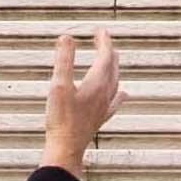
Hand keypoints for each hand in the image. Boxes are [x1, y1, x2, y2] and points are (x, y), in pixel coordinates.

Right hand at [37, 34, 127, 168]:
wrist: (66, 149)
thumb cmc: (60, 119)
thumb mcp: (58, 86)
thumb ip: (63, 60)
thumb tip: (67, 37)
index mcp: (97, 83)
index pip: (105, 56)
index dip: (104, 42)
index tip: (100, 31)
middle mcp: (105, 94)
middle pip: (113, 67)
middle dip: (109, 52)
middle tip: (103, 40)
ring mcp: (104, 107)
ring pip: (115, 82)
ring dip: (113, 68)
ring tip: (112, 60)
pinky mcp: (100, 118)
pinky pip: (115, 101)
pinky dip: (118, 92)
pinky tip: (122, 94)